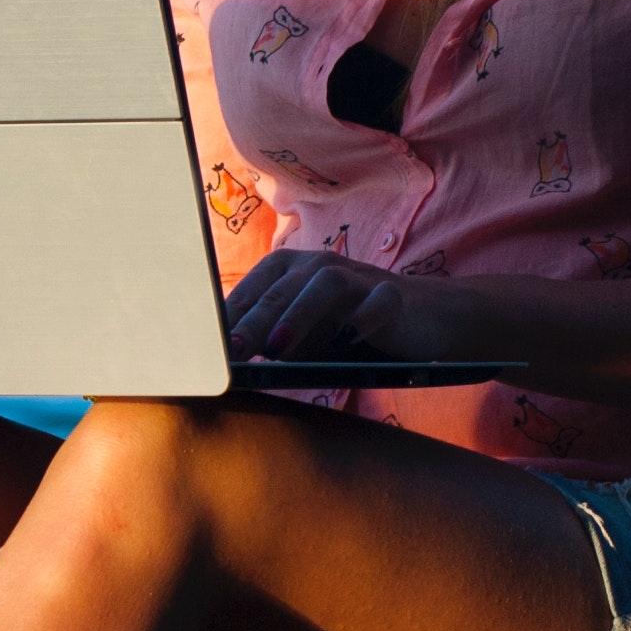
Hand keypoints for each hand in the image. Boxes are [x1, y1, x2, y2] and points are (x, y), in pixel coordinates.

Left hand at [221, 249, 470, 366]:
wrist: (423, 318)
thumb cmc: (350, 328)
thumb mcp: (306, 337)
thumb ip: (269, 342)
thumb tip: (227, 365)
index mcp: (291, 271)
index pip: (253, 289)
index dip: (229, 317)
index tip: (206, 347)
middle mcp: (321, 266)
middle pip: (282, 287)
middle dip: (254, 318)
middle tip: (233, 350)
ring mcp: (360, 278)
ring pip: (325, 284)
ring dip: (299, 314)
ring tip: (279, 347)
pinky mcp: (394, 295)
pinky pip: (378, 301)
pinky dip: (363, 317)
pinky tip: (348, 339)